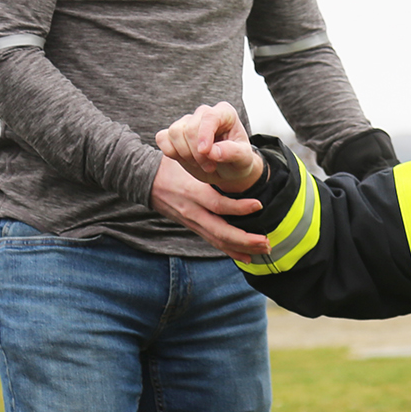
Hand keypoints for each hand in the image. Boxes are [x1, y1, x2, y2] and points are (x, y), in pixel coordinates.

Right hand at [150, 157, 268, 260]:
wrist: (144, 180)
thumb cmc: (170, 166)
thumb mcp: (187, 161)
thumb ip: (206, 164)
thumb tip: (228, 154)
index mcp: (193, 193)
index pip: (218, 204)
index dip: (239, 207)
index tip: (259, 204)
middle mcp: (192, 211)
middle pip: (220, 231)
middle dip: (244, 240)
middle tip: (266, 241)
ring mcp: (192, 222)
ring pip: (218, 241)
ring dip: (242, 248)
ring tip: (263, 249)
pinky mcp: (193, 227)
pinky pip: (213, 242)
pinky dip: (230, 251)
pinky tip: (247, 257)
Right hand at [156, 102, 264, 191]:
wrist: (227, 170)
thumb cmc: (237, 160)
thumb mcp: (243, 159)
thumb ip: (232, 153)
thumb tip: (213, 152)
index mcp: (225, 113)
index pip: (209, 117)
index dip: (204, 134)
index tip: (206, 152)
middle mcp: (204, 114)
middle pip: (189, 128)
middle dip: (197, 153)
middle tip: (210, 166)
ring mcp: (187, 122)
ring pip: (174, 132)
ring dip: (185, 154)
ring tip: (200, 163)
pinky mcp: (174, 134)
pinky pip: (162, 138)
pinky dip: (171, 152)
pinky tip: (185, 160)